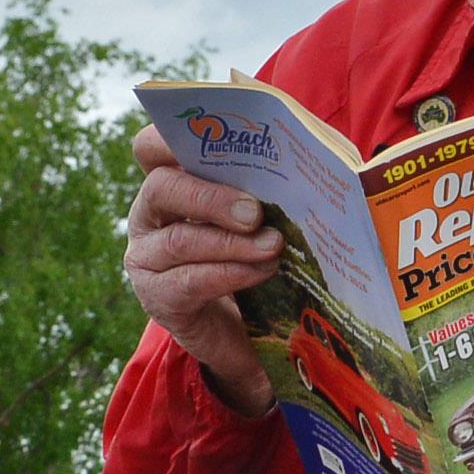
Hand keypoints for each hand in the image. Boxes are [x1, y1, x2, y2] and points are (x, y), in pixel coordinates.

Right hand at [124, 131, 282, 411]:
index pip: (151, 147)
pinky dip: (229, 274)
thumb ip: (281, 183)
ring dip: (230, 242)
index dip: (169, 136)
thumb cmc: (258, 258)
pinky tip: (261, 272)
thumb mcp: (269, 215)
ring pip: (178, 240)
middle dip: (211, 196)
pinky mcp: (158, 299)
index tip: (211, 136)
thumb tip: (327, 157)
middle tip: (255, 212)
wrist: (249, 336)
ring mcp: (146, 258)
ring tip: (272, 245)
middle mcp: (149, 215)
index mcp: (171, 181)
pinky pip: (189, 281)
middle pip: (161, 186)